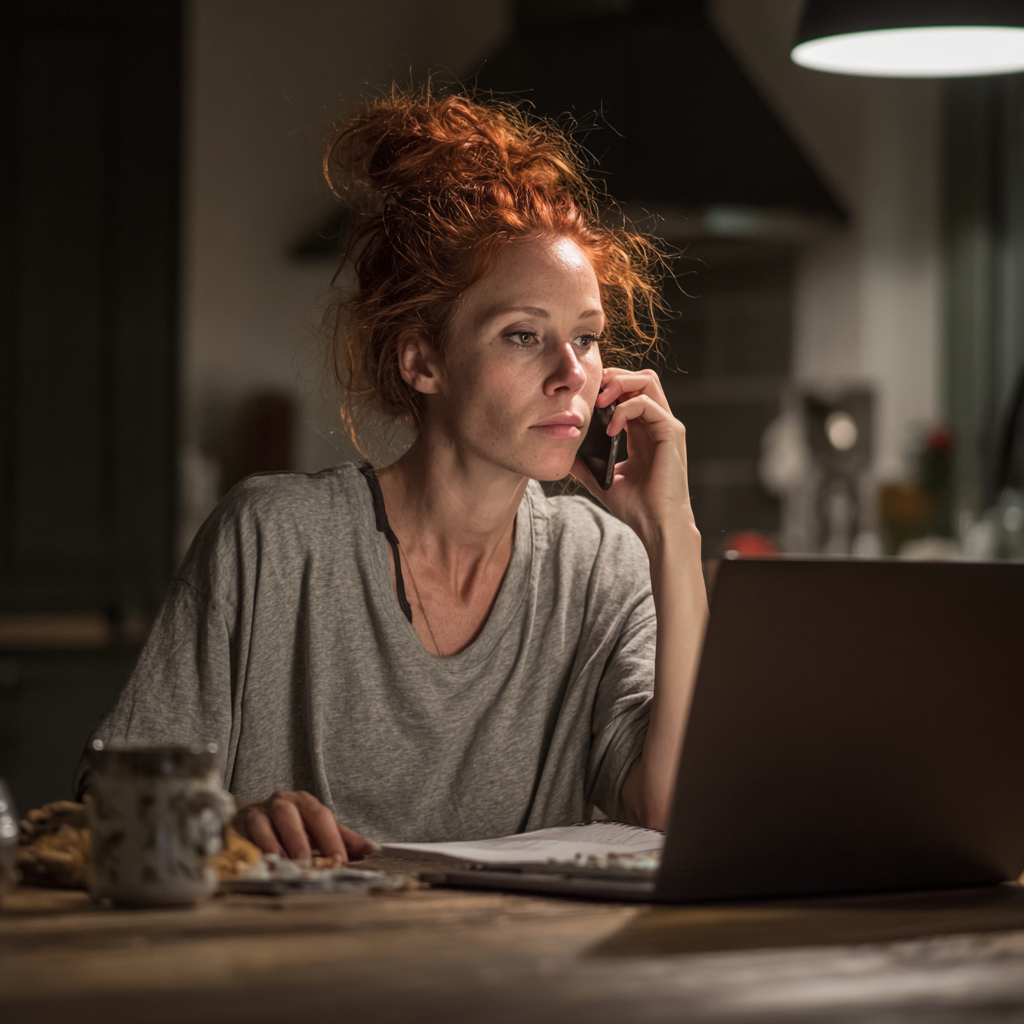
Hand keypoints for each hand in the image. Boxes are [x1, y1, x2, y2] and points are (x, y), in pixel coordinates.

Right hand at [233, 790, 374, 864]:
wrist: (249, 817)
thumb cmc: (290, 825)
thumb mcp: (316, 829)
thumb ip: (341, 838)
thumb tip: (370, 849)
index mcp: (305, 802)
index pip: (321, 816)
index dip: (331, 838)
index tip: (340, 861)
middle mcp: (282, 803)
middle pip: (291, 816)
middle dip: (300, 840)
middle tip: (307, 863)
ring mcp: (258, 813)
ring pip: (264, 825)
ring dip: (273, 845)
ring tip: (282, 865)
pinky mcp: (238, 826)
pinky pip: (243, 837)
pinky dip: (251, 851)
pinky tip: (258, 864)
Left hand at [573, 368, 693, 552]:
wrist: (655, 525)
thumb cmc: (636, 506)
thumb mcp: (602, 479)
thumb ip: (586, 462)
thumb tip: (562, 452)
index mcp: (642, 431)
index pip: (628, 391)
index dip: (607, 386)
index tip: (585, 397)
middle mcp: (656, 424)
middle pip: (639, 378)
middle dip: (613, 377)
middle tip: (591, 394)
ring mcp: (665, 426)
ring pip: (647, 381)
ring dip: (619, 385)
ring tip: (599, 403)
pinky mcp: (671, 433)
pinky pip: (648, 404)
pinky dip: (625, 410)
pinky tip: (610, 429)